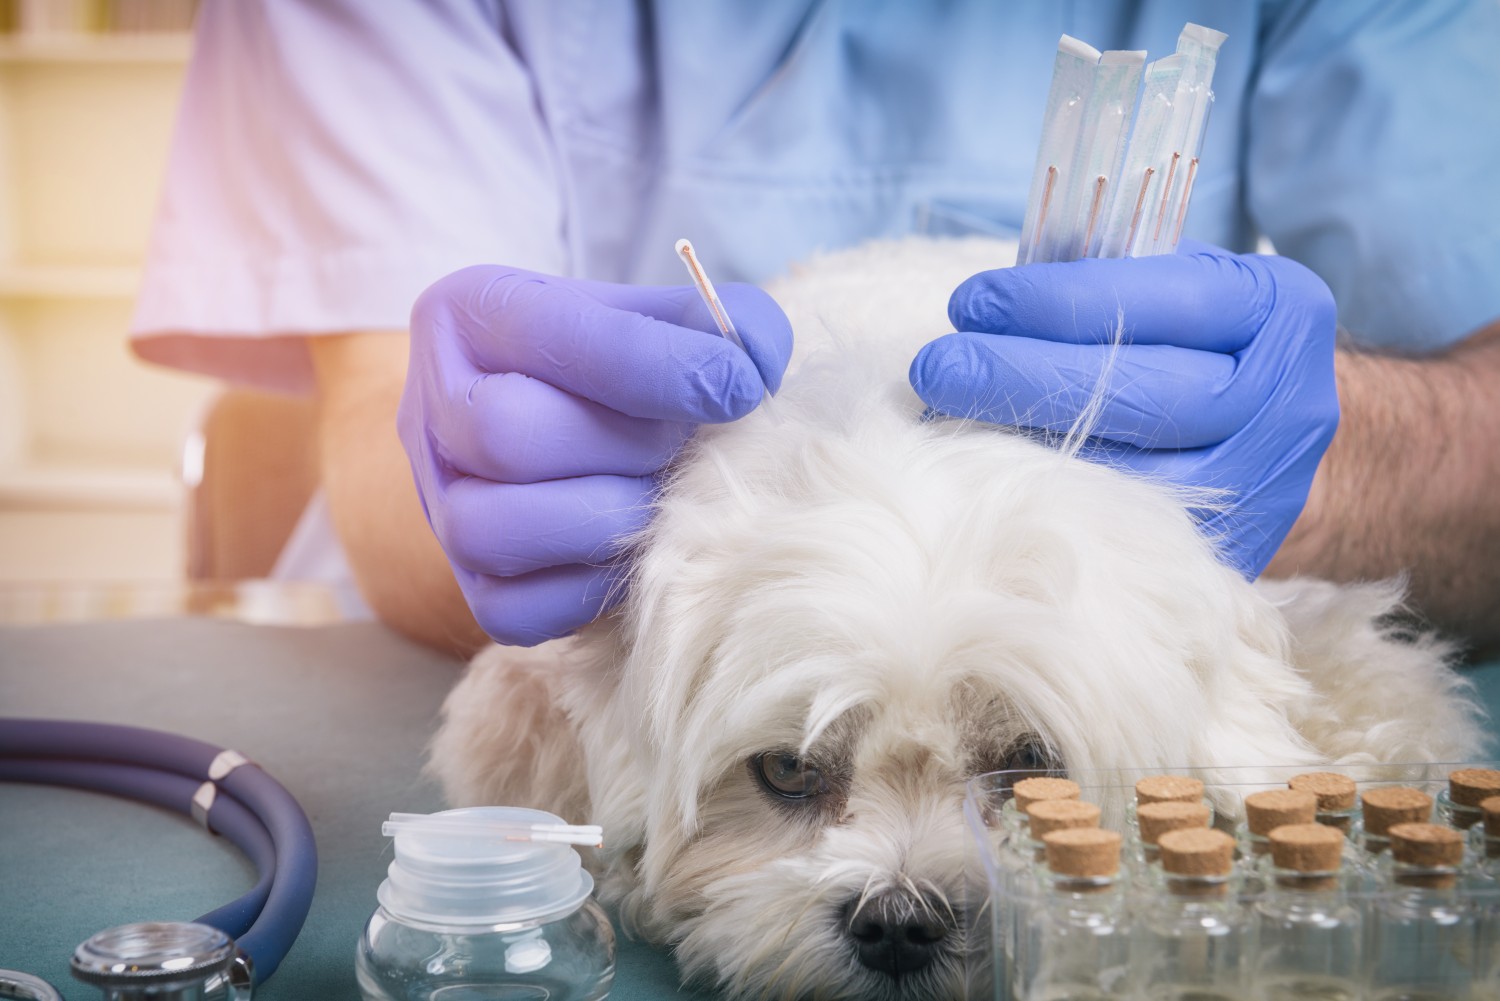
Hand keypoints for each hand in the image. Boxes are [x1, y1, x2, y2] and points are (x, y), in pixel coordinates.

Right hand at [400, 266, 791, 645]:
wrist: (552, 424)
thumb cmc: (610, 365)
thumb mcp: (648, 316)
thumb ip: (709, 323)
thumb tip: (756, 362)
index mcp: (470, 315)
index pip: (556, 337)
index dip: (659, 365)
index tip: (740, 383)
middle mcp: (432, 408)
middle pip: (507, 434)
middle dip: (624, 446)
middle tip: (680, 446)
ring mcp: (439, 505)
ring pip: (492, 528)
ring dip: (603, 520)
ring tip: (657, 499)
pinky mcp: (468, 587)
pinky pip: (511, 611)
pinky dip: (586, 591)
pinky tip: (630, 552)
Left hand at [909, 243, 1338, 577]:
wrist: (1286, 442)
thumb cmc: (1203, 345)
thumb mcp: (1181, 289)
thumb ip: (1105, 283)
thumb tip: (986, 306)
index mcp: (1279, 311)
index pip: (1162, 300)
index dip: (1055, 302)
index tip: (973, 301)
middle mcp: (1284, 403)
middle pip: (1142, 393)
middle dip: (1023, 377)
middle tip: (936, 367)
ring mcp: (1260, 488)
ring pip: (1129, 472)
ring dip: (1023, 447)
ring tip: (943, 421)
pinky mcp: (1223, 553)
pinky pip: (1121, 526)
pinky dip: (1047, 496)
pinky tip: (985, 473)